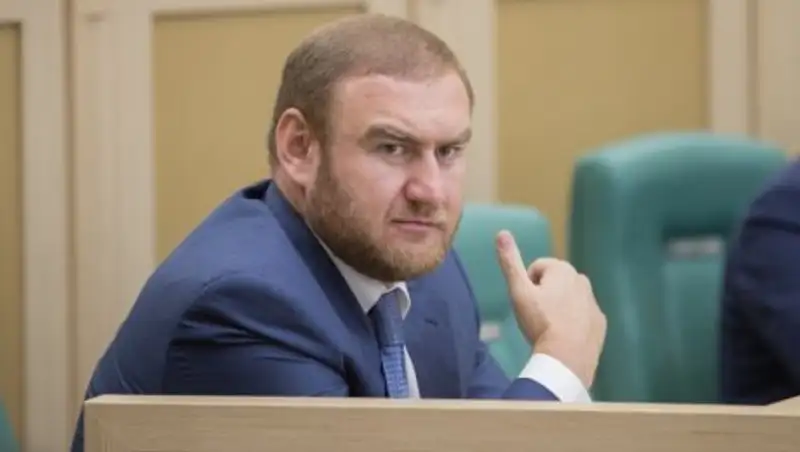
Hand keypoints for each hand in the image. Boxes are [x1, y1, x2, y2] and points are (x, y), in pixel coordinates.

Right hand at [495, 230, 605, 388]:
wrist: (567, 359)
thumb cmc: (540, 322)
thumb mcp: (519, 292)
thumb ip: (510, 262)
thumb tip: (502, 232)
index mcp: (562, 269)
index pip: (536, 269)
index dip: (527, 285)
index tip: (526, 304)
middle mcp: (582, 280)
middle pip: (554, 282)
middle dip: (544, 295)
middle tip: (536, 317)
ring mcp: (593, 302)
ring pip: (569, 299)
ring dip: (558, 308)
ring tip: (549, 328)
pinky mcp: (600, 322)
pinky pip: (582, 316)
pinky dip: (573, 322)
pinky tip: (564, 337)